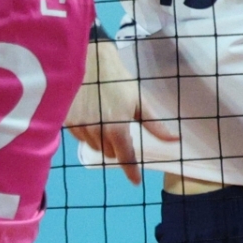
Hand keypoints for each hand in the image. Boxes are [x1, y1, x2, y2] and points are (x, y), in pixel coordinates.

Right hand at [65, 38, 177, 185]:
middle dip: (116, 146)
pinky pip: (80, 138)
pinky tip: (90, 115)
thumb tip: (175, 141)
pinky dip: (87, 132)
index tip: (136, 182)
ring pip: (94, 146)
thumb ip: (155, 125)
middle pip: (109, 153)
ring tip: (104, 118)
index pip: (126, 159)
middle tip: (119, 127)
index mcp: (117, 129)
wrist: (90, 60)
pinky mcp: (67, 123)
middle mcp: (97, 133)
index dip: (132, 172)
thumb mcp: (140, 100)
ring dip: (101, 140)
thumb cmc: (118, 80)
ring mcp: (80, 129)